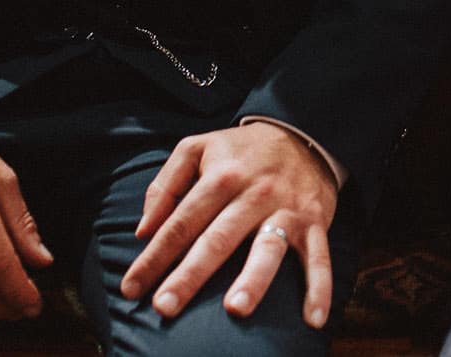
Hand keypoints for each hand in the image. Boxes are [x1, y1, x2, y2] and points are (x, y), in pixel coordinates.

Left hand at [122, 121, 339, 328]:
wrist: (304, 132)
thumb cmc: (241, 150)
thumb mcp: (197, 148)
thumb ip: (165, 185)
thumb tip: (142, 230)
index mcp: (221, 176)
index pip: (181, 222)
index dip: (154, 256)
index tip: (130, 289)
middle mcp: (254, 193)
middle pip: (217, 239)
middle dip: (190, 274)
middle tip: (165, 307)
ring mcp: (287, 209)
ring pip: (269, 247)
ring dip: (253, 279)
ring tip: (235, 310)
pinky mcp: (315, 222)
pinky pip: (319, 258)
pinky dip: (320, 288)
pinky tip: (313, 319)